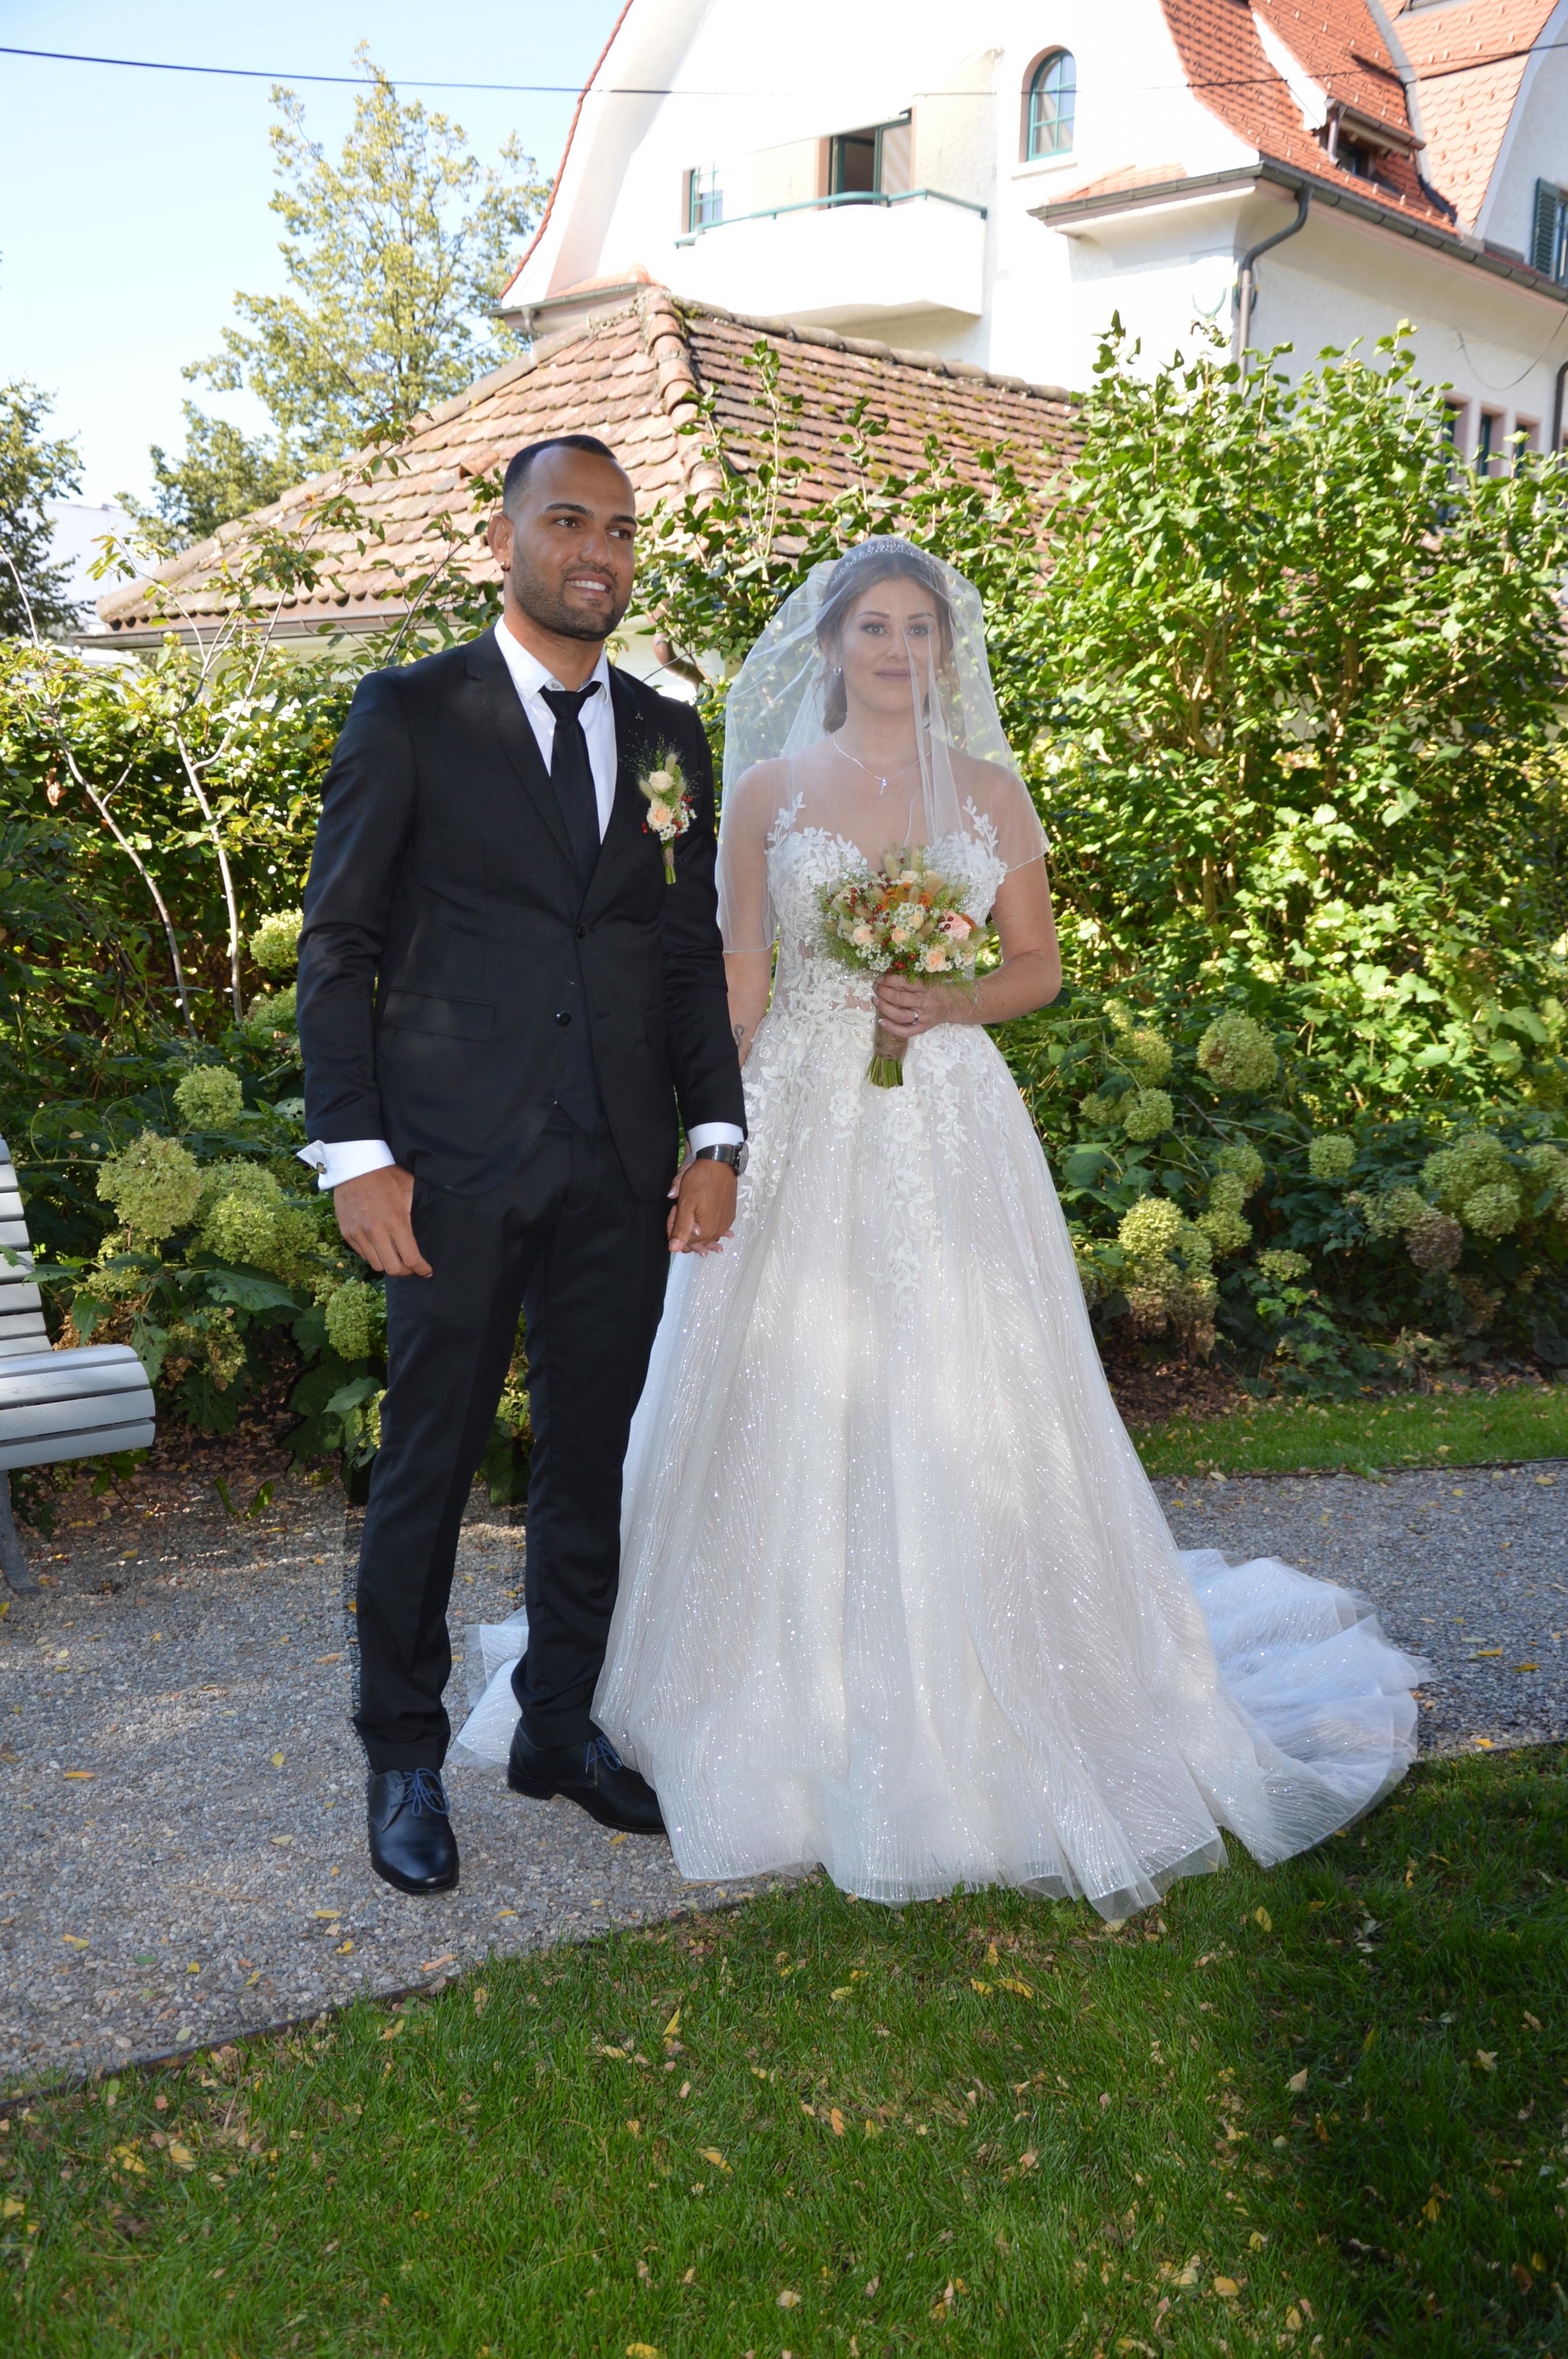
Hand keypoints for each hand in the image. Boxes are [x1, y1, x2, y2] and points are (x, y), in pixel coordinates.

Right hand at [332, 1163, 431, 1278]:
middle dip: (406, 1271)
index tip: (427, 1271)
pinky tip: (380, 1246)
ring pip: (376, 1265)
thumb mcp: (410, 1191)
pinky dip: (373, 1254)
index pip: (411, 1259)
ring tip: (396, 1256)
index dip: (422, 1269)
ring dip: (389, 1263)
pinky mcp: (347, 1233)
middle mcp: (375, 1232)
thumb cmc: (387, 1176)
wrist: (356, 1166)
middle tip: (412, 1266)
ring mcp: (358, 1234)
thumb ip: (417, 1214)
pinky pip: (363, 1254)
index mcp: (395, 1222)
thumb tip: (429, 1230)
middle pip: (393, 1269)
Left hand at [666, 1157, 736, 1254]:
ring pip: (706, 1236)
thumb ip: (680, 1228)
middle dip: (684, 1229)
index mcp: (705, 1231)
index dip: (674, 1229)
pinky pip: (717, 1229)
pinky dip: (709, 1227)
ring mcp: (725, 1225)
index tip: (674, 1210)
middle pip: (694, 1241)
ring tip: (692, 1213)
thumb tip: (673, 1249)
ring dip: (696, 1228)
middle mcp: (717, 1232)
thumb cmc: (700, 1181)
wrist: (720, 1163)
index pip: (682, 1243)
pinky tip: (706, 1223)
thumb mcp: (686, 1204)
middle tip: (680, 1208)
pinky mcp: (729, 1217)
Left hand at [874, 975, 979, 1039]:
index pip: (904, 982)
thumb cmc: (937, 989)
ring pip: (900, 1015)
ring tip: (875, 1000)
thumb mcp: (927, 979)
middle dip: (883, 992)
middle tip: (875, 987)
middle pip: (899, 998)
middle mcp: (925, 1002)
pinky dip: (891, 1027)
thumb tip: (887, 977)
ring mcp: (924, 1017)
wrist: (953, 1004)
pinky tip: (881, 1021)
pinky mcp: (923, 1028)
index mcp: (927, 987)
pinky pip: (905, 1031)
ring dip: (884, 1007)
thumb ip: (910, 979)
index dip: (889, 980)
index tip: (880, 978)